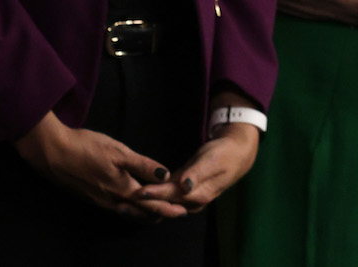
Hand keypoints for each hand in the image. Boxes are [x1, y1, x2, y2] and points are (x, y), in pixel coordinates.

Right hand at [15, 111, 183, 218]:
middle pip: (140, 212)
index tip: (183, 211)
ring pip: (127, 212)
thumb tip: (166, 175)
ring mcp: (99, 200)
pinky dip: (130, 208)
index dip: (167, 208)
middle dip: (159, 213)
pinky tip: (132, 203)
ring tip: (159, 211)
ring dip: (144, 213)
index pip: (150, 204)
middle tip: (176, 213)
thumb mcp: (119, 152)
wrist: (52, 152)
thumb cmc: (86, 148)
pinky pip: (116, 208)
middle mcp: (111, 200)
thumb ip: (143, 165)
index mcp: (121, 189)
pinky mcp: (90, 196)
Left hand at [134, 124, 258, 213]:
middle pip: (164, 204)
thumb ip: (197, 174)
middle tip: (122, 201)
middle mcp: (192, 200)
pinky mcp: (184, 189)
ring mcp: (188, 196)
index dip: (154, 195)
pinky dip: (153, 196)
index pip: (171, 196)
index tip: (137, 192)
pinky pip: (167, 196)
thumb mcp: (212, 161)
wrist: (236, 153)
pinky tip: (139, 194)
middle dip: (144, 204)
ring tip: (125, 201)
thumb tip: (184, 187)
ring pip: (164, 203)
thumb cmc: (224, 154)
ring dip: (146, 203)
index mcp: (198, 194)